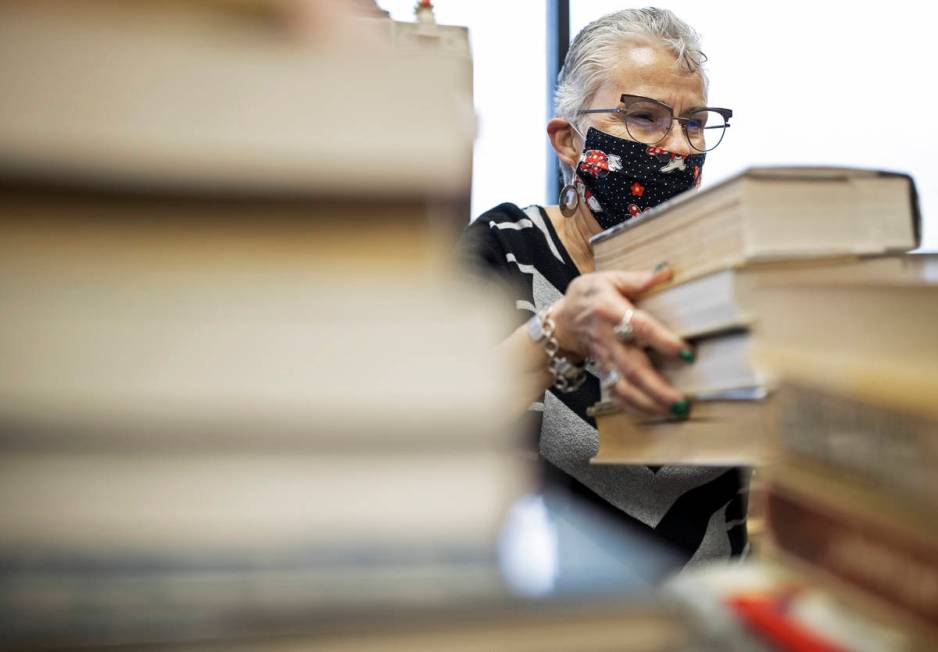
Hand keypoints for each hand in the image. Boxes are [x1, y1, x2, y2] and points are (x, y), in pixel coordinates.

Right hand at [551, 266, 690, 416]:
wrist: (561, 321)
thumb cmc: (586, 297)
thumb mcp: (607, 279)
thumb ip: (637, 279)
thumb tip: (665, 272)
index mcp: (609, 310)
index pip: (639, 327)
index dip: (662, 341)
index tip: (686, 352)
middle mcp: (607, 338)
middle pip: (632, 367)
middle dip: (656, 387)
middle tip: (679, 400)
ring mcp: (605, 358)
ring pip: (624, 386)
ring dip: (647, 402)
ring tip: (672, 411)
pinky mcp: (603, 371)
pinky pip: (617, 394)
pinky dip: (634, 407)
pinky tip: (654, 413)